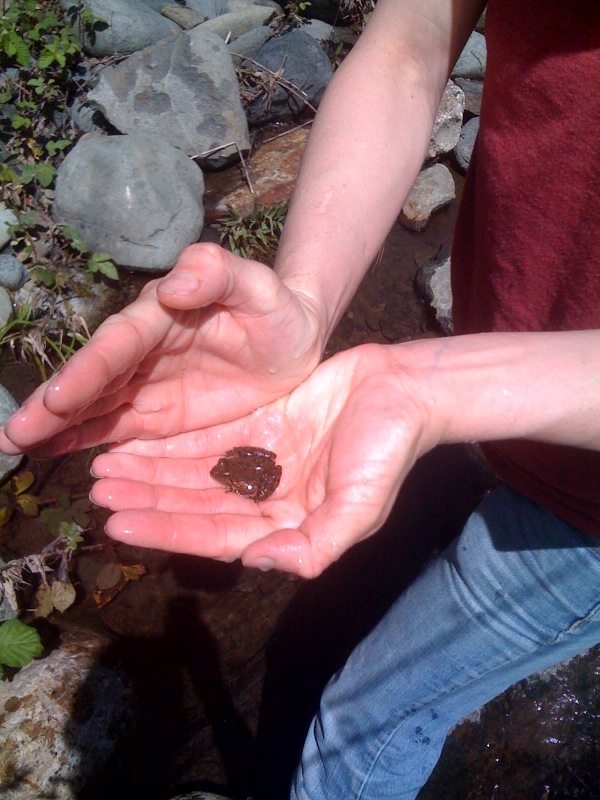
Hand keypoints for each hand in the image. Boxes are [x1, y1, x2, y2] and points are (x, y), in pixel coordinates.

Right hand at [0, 244, 321, 456]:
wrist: (293, 343)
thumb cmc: (279, 311)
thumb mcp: (261, 288)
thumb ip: (220, 276)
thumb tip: (174, 283)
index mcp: (165, 315)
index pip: (122, 343)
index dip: (90, 370)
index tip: (57, 398)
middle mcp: (146, 350)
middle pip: (94, 378)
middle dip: (54, 406)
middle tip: (11, 435)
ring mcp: (148, 384)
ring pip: (95, 406)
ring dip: (56, 427)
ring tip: (15, 447)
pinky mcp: (158, 415)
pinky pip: (117, 429)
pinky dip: (83, 440)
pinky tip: (51, 454)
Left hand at [89, 344, 431, 577]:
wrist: (403, 390)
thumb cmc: (387, 450)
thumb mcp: (360, 509)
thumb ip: (314, 546)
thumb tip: (258, 563)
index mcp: (286, 525)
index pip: (213, 535)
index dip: (165, 531)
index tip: (117, 525)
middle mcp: (266, 498)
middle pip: (193, 504)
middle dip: (146, 500)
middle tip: (96, 491)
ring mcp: (260, 462)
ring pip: (194, 472)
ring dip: (150, 472)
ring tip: (105, 468)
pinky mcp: (259, 426)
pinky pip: (207, 439)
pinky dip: (173, 443)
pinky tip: (139, 441)